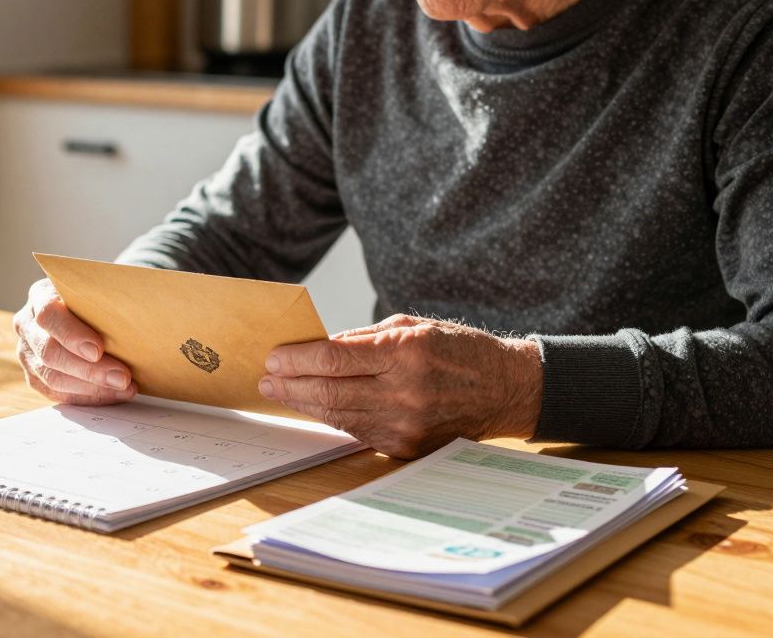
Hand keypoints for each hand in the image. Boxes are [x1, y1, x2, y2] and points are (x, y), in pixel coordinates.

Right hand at [13, 278, 136, 404]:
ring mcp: (28, 353)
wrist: (82, 310)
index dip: (72, 334)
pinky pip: (57, 394)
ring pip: (53, 378)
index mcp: (41, 296)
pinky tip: (112, 395)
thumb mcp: (97, 289)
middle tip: (122, 377)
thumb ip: (106, 301)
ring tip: (124, 387)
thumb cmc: (93, 298)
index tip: (99, 349)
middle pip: (50, 352)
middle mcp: (28, 325)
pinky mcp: (35, 376)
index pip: (49, 315)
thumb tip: (137, 316)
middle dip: (89, 369)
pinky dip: (88, 397)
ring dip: (92, 387)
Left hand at [258, 314, 542, 458]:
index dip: (297, 359)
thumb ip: (364, 339)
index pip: (335, 358)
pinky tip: (314, 408)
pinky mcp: (407, 447)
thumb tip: (318, 348)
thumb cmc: (458, 350)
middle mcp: (405, 391)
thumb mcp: (413, 326)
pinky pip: (358, 432)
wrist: (507, 389)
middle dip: (290, 385)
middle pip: (329, 392)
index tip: (273, 357)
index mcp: (406, 353)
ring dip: (304, 405)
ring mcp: (406, 424)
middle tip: (266, 380)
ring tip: (281, 394)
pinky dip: (332, 418)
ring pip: (339, 416)